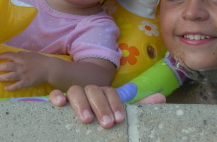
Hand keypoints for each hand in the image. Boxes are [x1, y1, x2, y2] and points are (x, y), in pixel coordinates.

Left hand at [0, 51, 48, 90]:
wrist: (49, 69)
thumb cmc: (40, 60)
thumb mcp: (30, 54)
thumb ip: (22, 54)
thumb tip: (15, 55)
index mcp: (21, 57)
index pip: (8, 55)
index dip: (1, 56)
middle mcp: (19, 66)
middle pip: (5, 66)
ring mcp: (22, 75)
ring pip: (8, 77)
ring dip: (0, 77)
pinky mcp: (25, 83)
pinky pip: (15, 86)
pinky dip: (10, 88)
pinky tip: (6, 88)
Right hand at [49, 85, 165, 128]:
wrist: (86, 125)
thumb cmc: (103, 118)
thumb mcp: (120, 114)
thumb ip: (139, 107)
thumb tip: (162, 98)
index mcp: (104, 93)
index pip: (110, 92)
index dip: (115, 104)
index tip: (119, 120)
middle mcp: (89, 91)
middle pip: (94, 90)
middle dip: (101, 106)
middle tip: (106, 124)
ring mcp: (73, 95)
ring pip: (76, 90)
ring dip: (81, 103)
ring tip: (86, 120)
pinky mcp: (58, 101)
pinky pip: (54, 93)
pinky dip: (56, 96)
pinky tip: (60, 103)